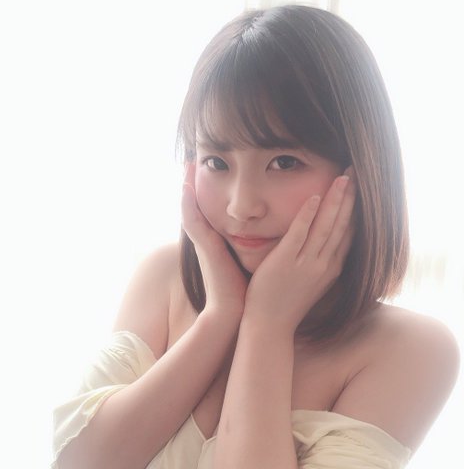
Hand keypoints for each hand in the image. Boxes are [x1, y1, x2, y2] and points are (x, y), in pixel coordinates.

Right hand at [181, 163, 247, 316]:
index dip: (211, 191)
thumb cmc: (247, 289)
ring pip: (192, 208)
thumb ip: (257, 247)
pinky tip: (183, 185)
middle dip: (194, 182)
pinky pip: (192, 221)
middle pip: (199, 204)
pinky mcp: (204, 247)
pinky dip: (186, 203)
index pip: (215, 210)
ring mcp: (204, 242)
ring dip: (188, 184)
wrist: (235, 310)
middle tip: (189, 159)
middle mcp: (210, 238)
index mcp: (222, 240)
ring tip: (186, 162)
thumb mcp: (252, 260)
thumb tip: (274, 237)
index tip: (211, 169)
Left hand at [244, 168, 355, 332]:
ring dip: (335, 200)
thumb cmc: (286, 305)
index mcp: (330, 269)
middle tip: (355, 173)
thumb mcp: (311, 283)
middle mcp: (324, 265)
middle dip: (350, 198)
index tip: (359, 189)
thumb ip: (318, 262)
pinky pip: (300, 234)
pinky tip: (314, 198)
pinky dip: (308, 215)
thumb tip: (323, 245)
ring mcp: (306, 264)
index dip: (354, 210)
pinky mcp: (286, 263)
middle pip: (341, 225)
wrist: (269, 327)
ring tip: (343, 177)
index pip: (347, 234)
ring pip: (326, 227)